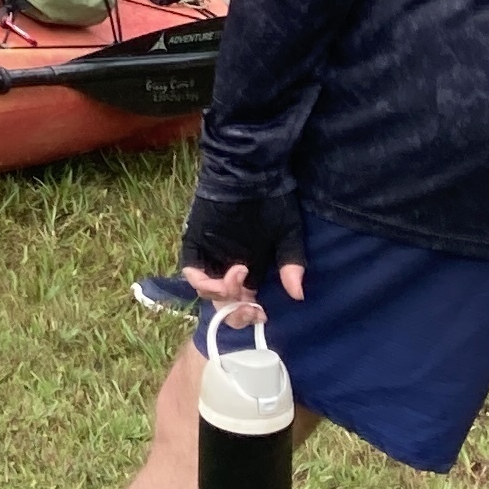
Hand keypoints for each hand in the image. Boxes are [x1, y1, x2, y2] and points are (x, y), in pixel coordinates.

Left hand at [179, 186, 303, 314]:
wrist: (251, 174)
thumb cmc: (272, 202)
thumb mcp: (288, 235)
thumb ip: (291, 264)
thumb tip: (298, 295)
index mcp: (250, 268)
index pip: (244, 302)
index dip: (250, 314)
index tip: (262, 313)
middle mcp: (227, 266)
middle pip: (224, 302)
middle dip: (236, 311)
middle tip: (250, 306)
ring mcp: (210, 255)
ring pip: (207, 291)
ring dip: (223, 294)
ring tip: (238, 276)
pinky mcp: (196, 243)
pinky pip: (191, 271)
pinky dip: (203, 281)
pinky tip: (222, 277)